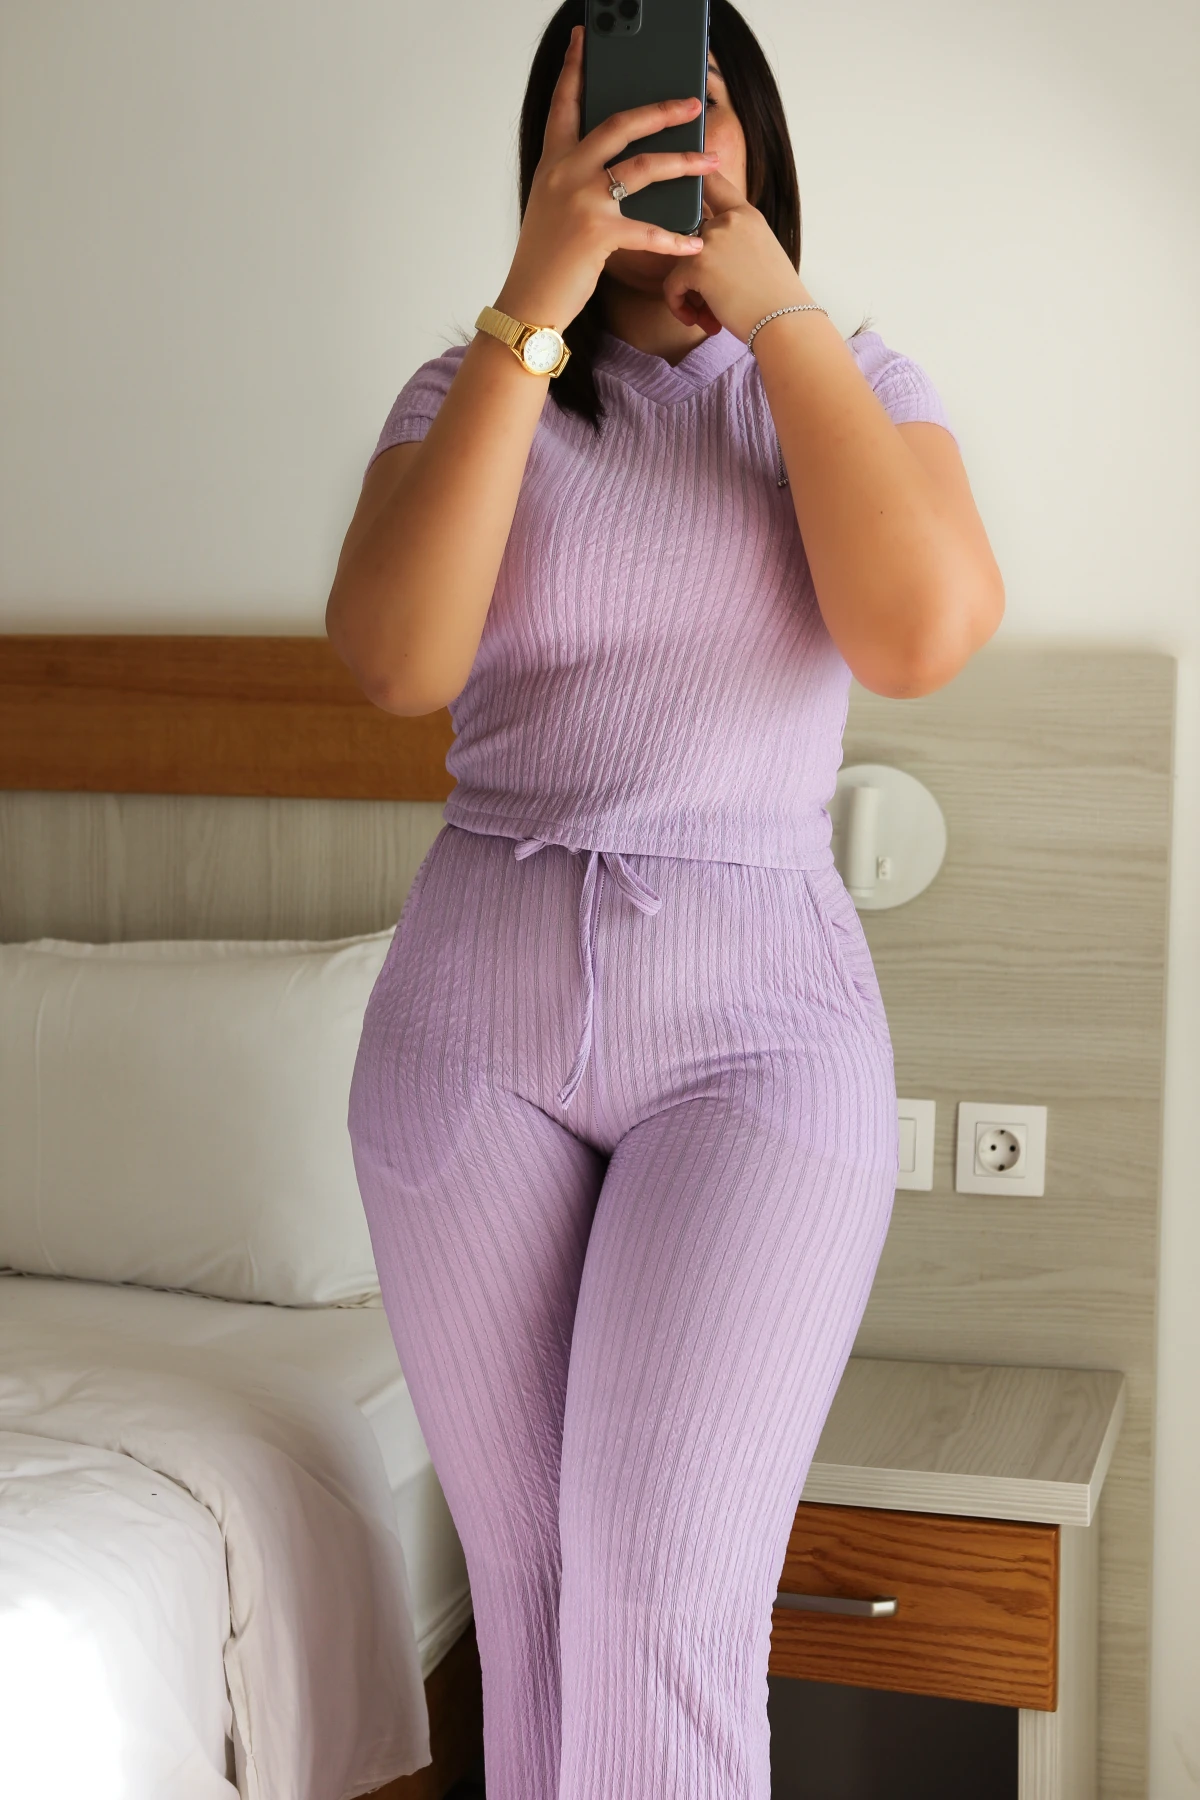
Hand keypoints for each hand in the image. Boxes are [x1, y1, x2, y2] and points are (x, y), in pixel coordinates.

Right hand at [495, 23, 715, 328]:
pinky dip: (675, 239)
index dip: (575, 69)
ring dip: (684, 163)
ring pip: (643, 167)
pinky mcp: (597, 233)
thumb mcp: (552, 207)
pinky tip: (694, 242)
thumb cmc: (544, 260)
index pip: (564, 104)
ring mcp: (581, 200)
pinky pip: (648, 230)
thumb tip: (614, 165)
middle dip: (661, 110)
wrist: (529, 301)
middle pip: (620, 124)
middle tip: (691, 103)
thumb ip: (575, 179)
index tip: (584, 38)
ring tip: (711, 160)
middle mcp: (565, 173)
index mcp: (552, 163)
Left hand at [660, 168, 809, 341]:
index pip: (713, 183)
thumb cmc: (777, 300)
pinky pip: (672, 286)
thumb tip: (709, 253)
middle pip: (690, 238)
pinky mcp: (698, 264)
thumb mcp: (763, 254)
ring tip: (707, 318)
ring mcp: (712, 240)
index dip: (695, 178)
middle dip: (695, 274)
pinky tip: (698, 321)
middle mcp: (729, 221)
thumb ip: (737, 242)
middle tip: (709, 304)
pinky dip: (679, 307)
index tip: (685, 171)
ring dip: (689, 295)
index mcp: (747, 215)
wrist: (785, 322)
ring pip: (679, 266)